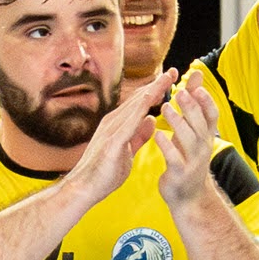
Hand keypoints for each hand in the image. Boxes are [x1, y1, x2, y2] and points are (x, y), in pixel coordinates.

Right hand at [68, 69, 174, 206]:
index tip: (171, 80)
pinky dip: (141, 108)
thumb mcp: (128, 151)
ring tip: (167, 79)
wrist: (84, 188)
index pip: (140, 103)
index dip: (156, 90)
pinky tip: (151, 99)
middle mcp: (114, 121)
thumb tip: (151, 121)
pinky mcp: (112, 141)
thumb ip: (139, 135)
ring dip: (152, 91)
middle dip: (157, 84)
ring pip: (135, 105)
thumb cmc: (104, 173)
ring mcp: (112, 129)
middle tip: (174, 71)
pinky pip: (129, 121)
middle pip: (139, 98)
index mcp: (118, 124)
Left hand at [148, 76, 224, 209]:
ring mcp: (193, 162)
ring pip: (188, 139)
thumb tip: (196, 74)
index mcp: (206, 136)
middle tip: (180, 92)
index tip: (197, 86)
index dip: (207, 101)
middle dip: (191, 107)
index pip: (213, 115)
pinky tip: (157, 134)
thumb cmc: (187, 156)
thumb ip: (194, 103)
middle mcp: (203, 147)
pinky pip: (174, 158)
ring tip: (165, 107)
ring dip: (177, 122)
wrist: (187, 195)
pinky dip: (166, 145)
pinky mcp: (180, 173)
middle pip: (200, 124)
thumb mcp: (193, 131)